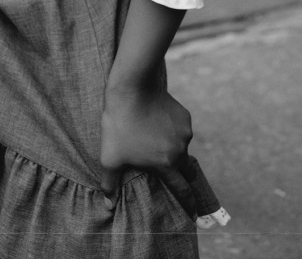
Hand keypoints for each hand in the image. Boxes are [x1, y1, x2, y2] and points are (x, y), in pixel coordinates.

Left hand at [100, 80, 198, 219]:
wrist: (133, 88)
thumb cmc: (119, 124)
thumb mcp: (110, 157)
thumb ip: (111, 184)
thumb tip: (109, 207)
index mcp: (166, 164)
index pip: (182, 190)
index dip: (188, 203)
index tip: (193, 214)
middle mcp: (180, 150)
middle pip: (187, 170)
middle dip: (183, 176)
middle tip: (174, 176)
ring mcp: (184, 132)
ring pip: (182, 147)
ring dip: (173, 149)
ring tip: (154, 141)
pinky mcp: (184, 116)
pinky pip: (180, 129)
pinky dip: (172, 131)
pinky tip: (157, 123)